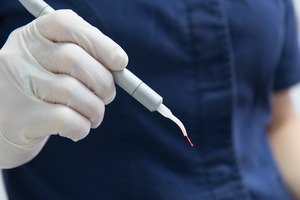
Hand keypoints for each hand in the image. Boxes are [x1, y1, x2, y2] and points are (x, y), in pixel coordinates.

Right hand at [0, 10, 127, 167]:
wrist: (4, 126)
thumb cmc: (41, 92)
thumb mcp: (52, 65)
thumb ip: (82, 58)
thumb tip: (118, 64)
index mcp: (32, 38)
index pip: (67, 25)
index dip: (100, 42)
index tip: (120, 62)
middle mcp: (19, 57)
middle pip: (74, 59)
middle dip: (103, 82)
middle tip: (107, 96)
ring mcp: (17, 87)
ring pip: (72, 91)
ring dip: (95, 109)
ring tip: (94, 116)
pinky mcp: (20, 119)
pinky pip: (65, 119)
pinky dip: (82, 127)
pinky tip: (79, 129)